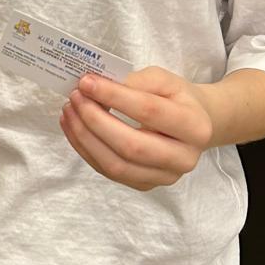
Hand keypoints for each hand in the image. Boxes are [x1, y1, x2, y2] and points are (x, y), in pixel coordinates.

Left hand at [59, 64, 214, 190]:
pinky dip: (86, 150)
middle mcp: (184, 158)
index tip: (86, 82)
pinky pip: (109, 172)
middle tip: (75, 98)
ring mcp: (164, 177)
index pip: (149, 111)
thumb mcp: (165, 79)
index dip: (114, 97)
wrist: (194, 125)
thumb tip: (97, 87)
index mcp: (195, 126)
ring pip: (116, 165)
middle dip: (95, 121)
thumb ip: (135, 81)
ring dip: (85, 138)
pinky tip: (74, 128)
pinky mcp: (145, 185)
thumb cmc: (177, 99)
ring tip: (69, 111)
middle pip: (131, 146)